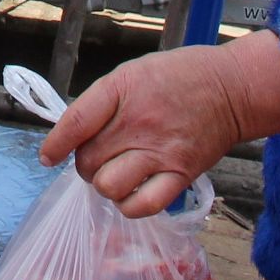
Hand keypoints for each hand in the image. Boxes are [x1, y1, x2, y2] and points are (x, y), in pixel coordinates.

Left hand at [44, 30, 279, 217]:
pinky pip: (142, 205)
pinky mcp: (181, 174)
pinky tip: (132, 193)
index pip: (76, 121)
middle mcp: (138, 122)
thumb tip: (73, 134)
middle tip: (98, 158)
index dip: (55, 144)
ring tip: (115, 174)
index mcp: (121, 90)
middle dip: (84, 164)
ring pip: (109, 186)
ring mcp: (160, 151)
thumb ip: (102, 102)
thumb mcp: (132, 73)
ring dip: (105, 185)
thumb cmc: (178, 77)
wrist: (232, 88)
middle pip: (88, 160)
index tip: (47, 157)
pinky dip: (129, 205)